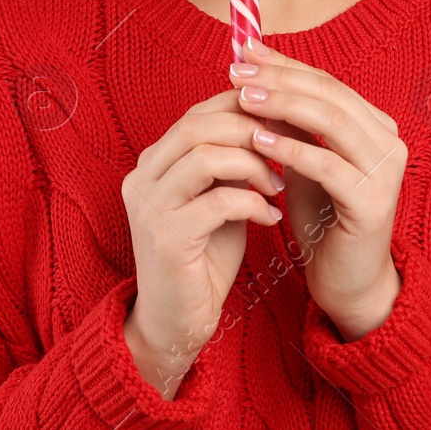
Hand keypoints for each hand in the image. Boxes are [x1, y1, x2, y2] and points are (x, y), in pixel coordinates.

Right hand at [120, 86, 291, 396]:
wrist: (176, 320)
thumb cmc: (202, 256)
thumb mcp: (217, 197)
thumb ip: (230, 161)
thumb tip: (270, 120)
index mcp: (153, 162)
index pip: (197, 112)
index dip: (244, 109)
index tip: (284, 119)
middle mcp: (143, 177)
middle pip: (198, 125)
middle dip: (251, 130)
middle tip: (287, 147)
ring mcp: (151, 206)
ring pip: (206, 156)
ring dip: (254, 165)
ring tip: (279, 184)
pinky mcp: (167, 238)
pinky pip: (218, 202)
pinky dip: (253, 203)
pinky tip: (270, 217)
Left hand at [227, 37, 405, 340]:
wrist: (346, 279)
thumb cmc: (322, 217)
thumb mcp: (302, 162)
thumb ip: (289, 124)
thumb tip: (253, 78)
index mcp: (375, 125)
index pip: (326, 82)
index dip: (285, 64)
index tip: (244, 50)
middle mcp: (389, 141)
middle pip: (329, 94)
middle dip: (279, 78)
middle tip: (238, 70)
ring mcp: (387, 171)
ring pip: (331, 121)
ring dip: (283, 105)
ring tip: (243, 98)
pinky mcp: (373, 202)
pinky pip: (327, 165)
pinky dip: (291, 149)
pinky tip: (259, 140)